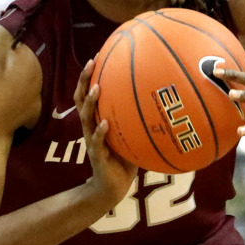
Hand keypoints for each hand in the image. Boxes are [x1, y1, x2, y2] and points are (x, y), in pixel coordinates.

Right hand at [73, 61, 136, 209]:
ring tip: (96, 88)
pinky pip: (96, 143)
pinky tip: (105, 123)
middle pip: (81, 99)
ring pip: (85, 118)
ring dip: (90, 102)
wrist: (112, 188)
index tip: (96, 56)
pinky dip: (100, 132)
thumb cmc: (124, 159)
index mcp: (96, 120)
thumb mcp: (132, 135)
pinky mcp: (97, 156)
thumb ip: (139, 119)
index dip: (88, 76)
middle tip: (91, 63)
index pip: (88, 93)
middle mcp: (91, 127)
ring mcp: (92, 141)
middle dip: (84, 80)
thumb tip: (163, 101)